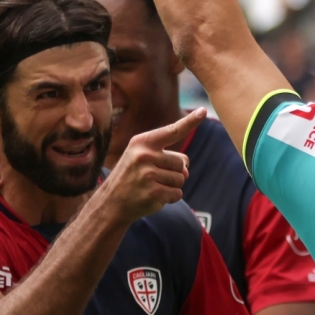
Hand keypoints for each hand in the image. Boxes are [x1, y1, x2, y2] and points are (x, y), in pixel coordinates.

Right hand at [93, 107, 201, 225]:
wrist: (110, 203)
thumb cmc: (131, 177)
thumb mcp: (141, 157)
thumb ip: (166, 156)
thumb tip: (186, 171)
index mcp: (141, 142)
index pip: (171, 131)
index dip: (190, 121)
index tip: (203, 111)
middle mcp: (144, 155)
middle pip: (181, 162)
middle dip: (174, 172)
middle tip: (154, 178)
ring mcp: (148, 174)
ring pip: (181, 179)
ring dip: (172, 186)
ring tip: (152, 187)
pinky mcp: (153, 193)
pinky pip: (177, 194)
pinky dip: (170, 198)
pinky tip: (154, 197)